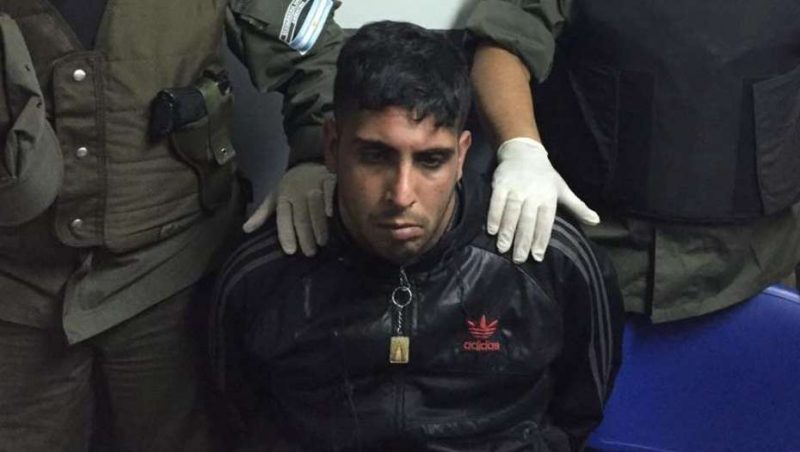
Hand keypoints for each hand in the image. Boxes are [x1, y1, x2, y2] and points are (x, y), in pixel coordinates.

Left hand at [243, 163, 335, 255]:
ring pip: (315, 207)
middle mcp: (297, 191)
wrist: (306, 162)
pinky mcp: (328, 178)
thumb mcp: (273, 197)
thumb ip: (262, 214)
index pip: (283, 218)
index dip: (286, 234)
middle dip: (305, 236)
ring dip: (318, 226)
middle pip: (300, 217)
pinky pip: (329, 192)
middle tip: (309, 253)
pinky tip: (331, 216)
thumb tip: (245, 230)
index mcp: (283, 196)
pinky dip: (329, 202)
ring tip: (322, 243)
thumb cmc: (290, 186)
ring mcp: (313, 185)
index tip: (291, 251)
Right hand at [488, 138, 598, 262]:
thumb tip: (596, 221)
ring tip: (503, 249)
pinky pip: (496, 202)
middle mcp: (533, 194)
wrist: (524, 152)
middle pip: (527, 220)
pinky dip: (494, 216)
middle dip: (523, 240)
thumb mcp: (562, 189)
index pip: (545, 222)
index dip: (541, 239)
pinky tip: (491, 231)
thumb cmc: (545, 175)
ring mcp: (516, 189)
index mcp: (548, 197)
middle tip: (519, 259)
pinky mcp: (500, 184)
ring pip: (511, 212)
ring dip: (507, 231)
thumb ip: (577, 207)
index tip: (537, 256)